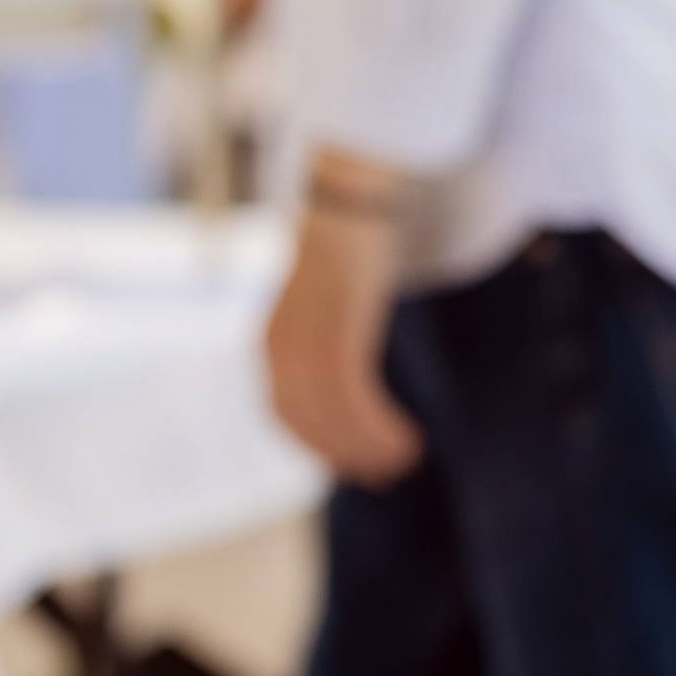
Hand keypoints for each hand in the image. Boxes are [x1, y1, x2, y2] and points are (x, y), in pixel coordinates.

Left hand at [264, 186, 423, 486]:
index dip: (319, 450)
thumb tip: (343, 372)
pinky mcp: (335, 337)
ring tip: (405, 460)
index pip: (286, 420)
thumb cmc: (346, 247)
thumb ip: (326, 341)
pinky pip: (355, 401)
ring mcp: (302, 348)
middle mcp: (277, 355)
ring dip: (372, 448)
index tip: (349, 470)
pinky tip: (406, 438)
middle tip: (385, 476)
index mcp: (269, 349)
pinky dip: (379, 428)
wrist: (351, 199)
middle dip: (348, 457)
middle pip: (311, 429)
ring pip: (336, 421)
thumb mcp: (325, 305)